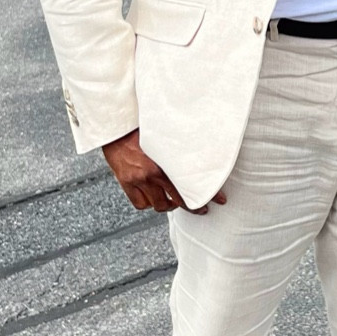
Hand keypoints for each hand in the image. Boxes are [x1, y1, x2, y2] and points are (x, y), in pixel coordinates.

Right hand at [101, 130, 224, 213]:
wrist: (116, 126)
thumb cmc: (141, 128)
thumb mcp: (164, 138)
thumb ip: (179, 150)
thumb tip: (202, 154)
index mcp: (164, 160)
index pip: (190, 184)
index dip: (208, 195)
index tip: (220, 200)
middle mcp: (151, 172)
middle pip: (177, 200)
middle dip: (191, 207)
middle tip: (200, 208)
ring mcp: (138, 180)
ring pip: (159, 205)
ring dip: (168, 205)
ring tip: (173, 200)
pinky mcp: (127, 183)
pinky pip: (141, 204)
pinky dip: (148, 203)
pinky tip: (152, 197)